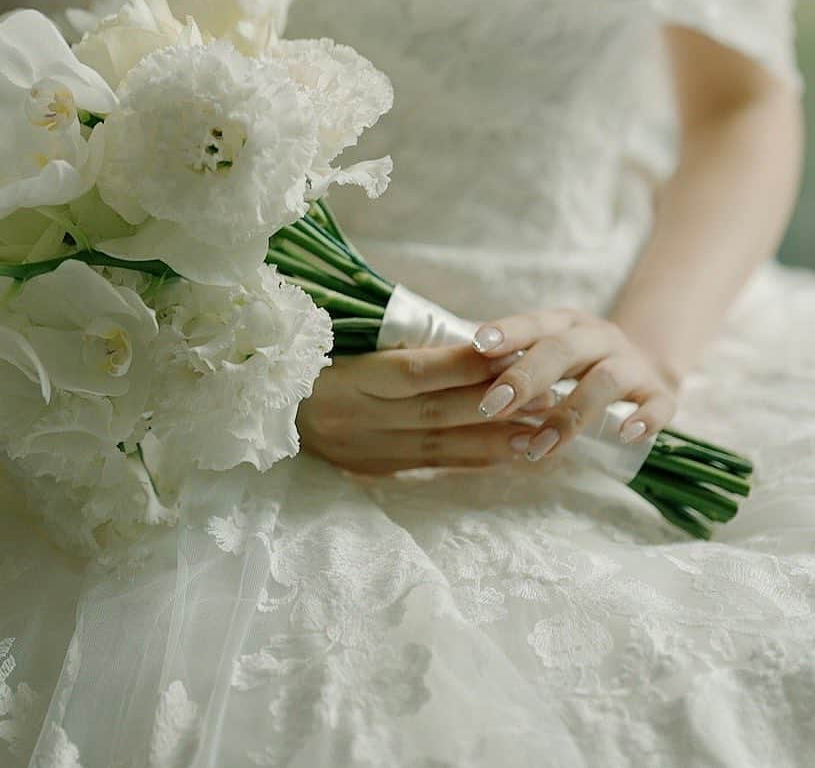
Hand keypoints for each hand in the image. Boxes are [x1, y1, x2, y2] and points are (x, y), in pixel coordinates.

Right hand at [297, 344, 554, 474]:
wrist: (267, 408)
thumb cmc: (316, 362)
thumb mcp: (347, 345)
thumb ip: (402, 348)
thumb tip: (475, 344)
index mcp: (348, 378)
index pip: (416, 371)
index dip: (465, 364)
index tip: (511, 352)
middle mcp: (357, 418)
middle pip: (436, 411)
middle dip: (495, 404)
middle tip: (547, 396)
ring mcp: (365, 449)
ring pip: (440, 444)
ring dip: (495, 439)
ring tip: (542, 432)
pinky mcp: (374, 469)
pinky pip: (431, 464)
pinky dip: (472, 459)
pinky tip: (508, 455)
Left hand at [471, 308, 680, 459]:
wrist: (645, 365)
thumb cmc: (573, 364)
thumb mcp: (544, 350)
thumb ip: (507, 361)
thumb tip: (448, 372)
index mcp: (563, 323)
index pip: (533, 322)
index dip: (507, 332)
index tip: (478, 345)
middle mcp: (597, 337)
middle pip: (562, 350)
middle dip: (525, 377)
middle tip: (490, 405)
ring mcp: (631, 364)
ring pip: (604, 382)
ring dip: (570, 414)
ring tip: (538, 446)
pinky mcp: (660, 394)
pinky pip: (658, 405)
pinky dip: (644, 419)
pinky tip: (626, 434)